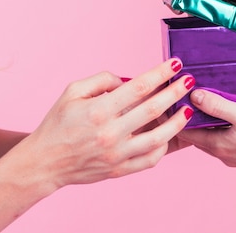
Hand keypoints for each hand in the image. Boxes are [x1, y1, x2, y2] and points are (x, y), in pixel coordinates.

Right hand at [24, 59, 194, 188]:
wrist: (45, 161)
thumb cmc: (57, 124)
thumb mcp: (71, 92)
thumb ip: (101, 81)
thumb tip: (127, 80)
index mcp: (98, 110)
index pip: (139, 87)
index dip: (160, 73)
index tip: (175, 64)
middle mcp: (110, 133)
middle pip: (154, 109)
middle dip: (175, 92)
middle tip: (189, 81)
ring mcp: (117, 154)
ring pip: (159, 137)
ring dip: (177, 121)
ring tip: (187, 109)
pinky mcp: (119, 170)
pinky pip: (150, 159)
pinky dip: (163, 147)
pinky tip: (168, 135)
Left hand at [178, 89, 235, 172]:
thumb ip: (218, 106)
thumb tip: (193, 96)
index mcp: (218, 146)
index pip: (184, 131)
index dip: (175, 113)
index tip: (171, 95)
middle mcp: (224, 153)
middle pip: (198, 130)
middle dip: (192, 110)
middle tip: (187, 89)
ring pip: (215, 129)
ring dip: (213, 112)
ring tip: (211, 91)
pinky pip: (231, 130)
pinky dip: (229, 116)